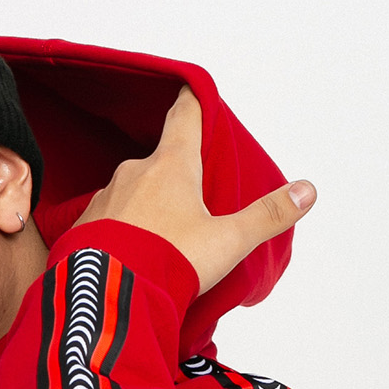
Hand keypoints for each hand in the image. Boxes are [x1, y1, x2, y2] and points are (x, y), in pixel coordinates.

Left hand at [74, 87, 314, 294]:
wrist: (105, 297)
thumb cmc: (169, 262)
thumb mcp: (227, 241)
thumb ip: (267, 216)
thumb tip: (307, 191)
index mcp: (171, 164)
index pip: (184, 116)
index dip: (193, 102)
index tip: (193, 91)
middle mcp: (134, 172)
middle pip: (158, 160)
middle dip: (173, 172)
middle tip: (188, 195)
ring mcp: (103, 198)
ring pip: (130, 192)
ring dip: (143, 205)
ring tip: (158, 236)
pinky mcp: (81, 227)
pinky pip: (105, 220)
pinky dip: (118, 229)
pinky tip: (126, 252)